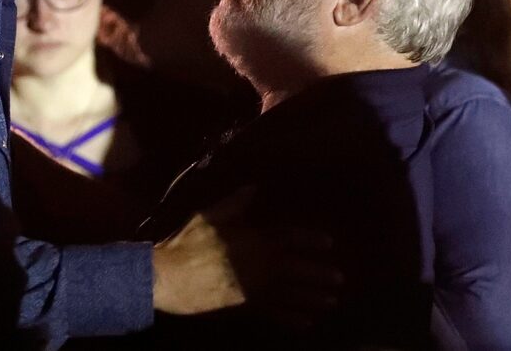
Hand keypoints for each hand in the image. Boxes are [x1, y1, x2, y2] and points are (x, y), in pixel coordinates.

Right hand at [153, 186, 343, 329]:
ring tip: (331, 302)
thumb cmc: (189, 242)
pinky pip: (273, 315)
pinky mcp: (245, 306)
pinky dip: (291, 320)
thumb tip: (253, 188)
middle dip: (319, 275)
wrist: (171, 277)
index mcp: (255, 241)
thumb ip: (236, 203)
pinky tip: (306, 323)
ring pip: (290, 295)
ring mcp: (254, 290)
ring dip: (312, 299)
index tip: (330, 242)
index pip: (289, 237)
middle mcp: (260, 267)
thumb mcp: (211, 215)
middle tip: (340, 279)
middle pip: (297, 270)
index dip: (310, 239)